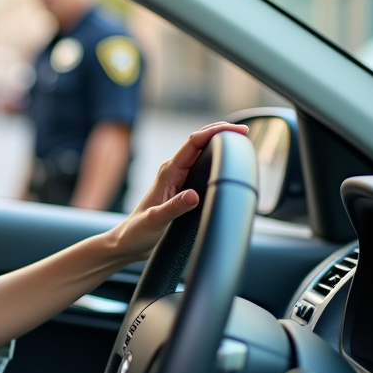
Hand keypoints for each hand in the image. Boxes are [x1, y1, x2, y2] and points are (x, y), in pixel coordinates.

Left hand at [109, 122, 248, 260]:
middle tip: (244, 132)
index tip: (236, 130)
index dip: (215, 132)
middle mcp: (173, 172)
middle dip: (221, 133)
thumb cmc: (137, 231)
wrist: (128, 242)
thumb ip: (174, 208)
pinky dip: (215, 162)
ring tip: (240, 142)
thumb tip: (194, 196)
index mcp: (168, 173)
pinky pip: (201, 169)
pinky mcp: (182, 189)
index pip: (193, 143)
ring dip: (219, 145)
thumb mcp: (156, 221)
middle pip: (199, 143)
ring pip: (201, 154)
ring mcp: (178, 180)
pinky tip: (226, 164)